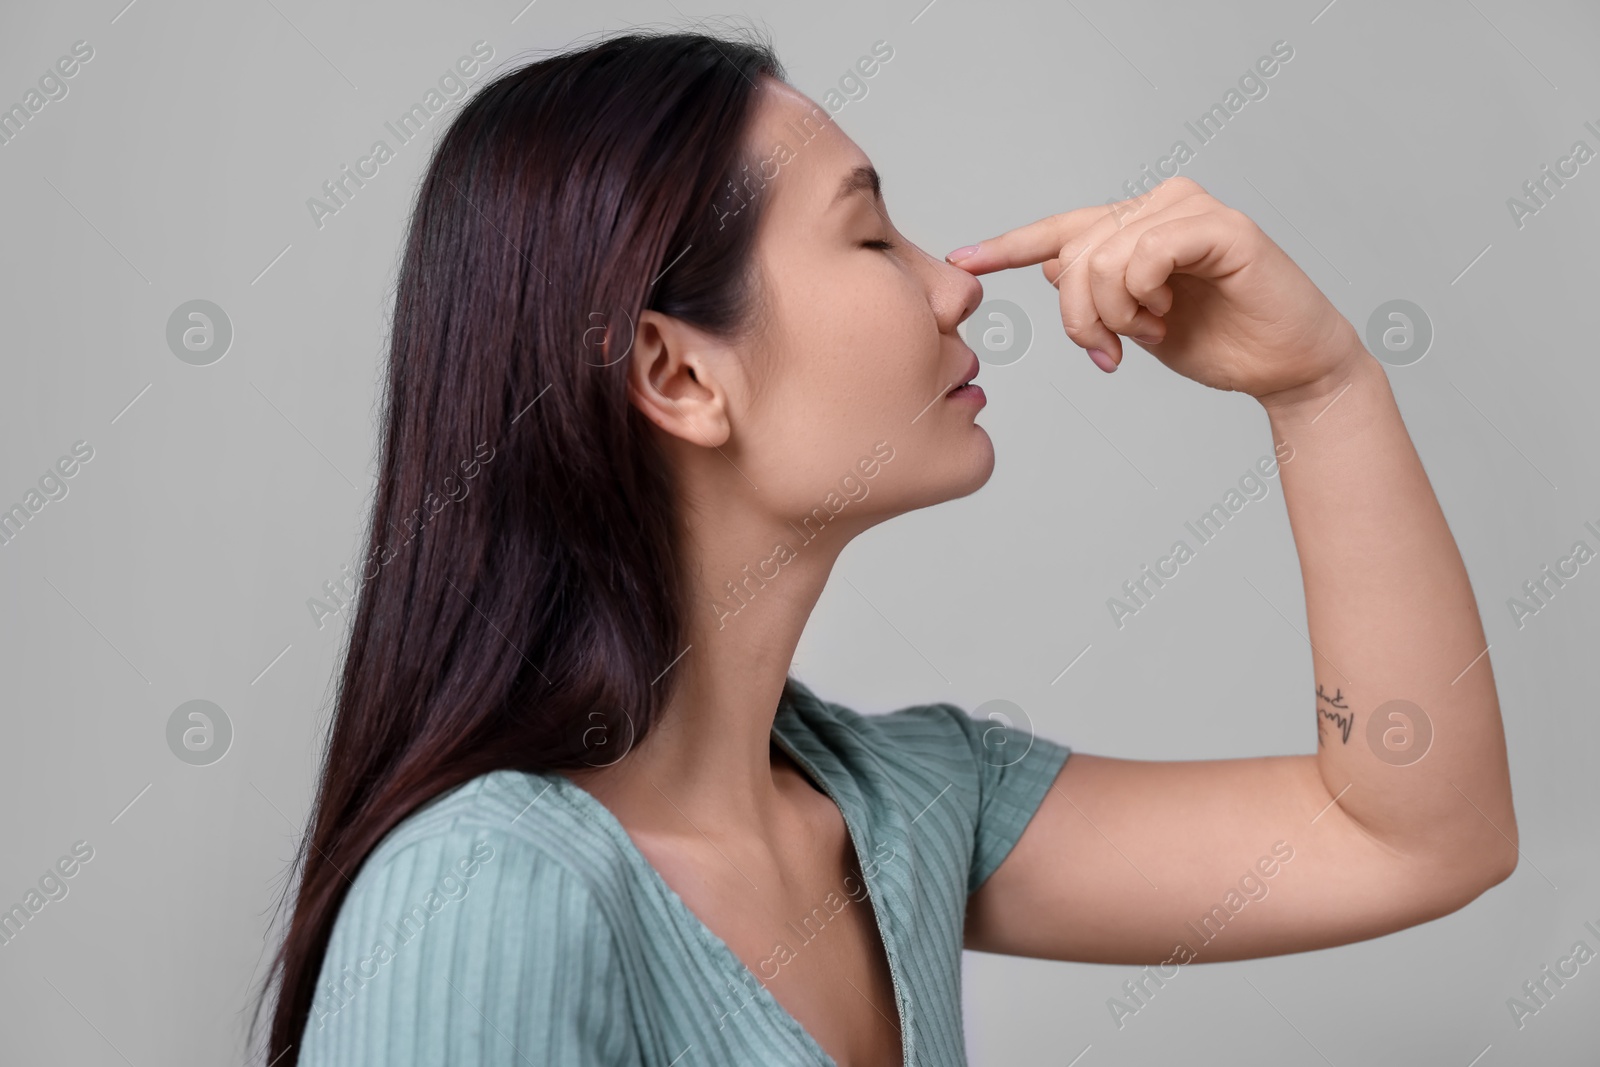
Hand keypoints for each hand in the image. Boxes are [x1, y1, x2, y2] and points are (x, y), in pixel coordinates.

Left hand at [946, 176, 1367, 402]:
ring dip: (1115, 313)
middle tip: (1112, 349)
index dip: (1008, 247)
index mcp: (1134, 227)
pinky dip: (1144, 295)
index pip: (1059, 231)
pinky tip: (1168, 312)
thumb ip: (1095, 293)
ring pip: (1103, 257)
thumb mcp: (1135, 324)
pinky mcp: (1221, 227)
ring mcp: (1190, 210)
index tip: (961, 262)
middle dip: (1079, 316)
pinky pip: (1146, 255)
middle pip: (1072, 255)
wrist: (1285, 367)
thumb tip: (1056, 266)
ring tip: (1150, 330)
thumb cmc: (1217, 342)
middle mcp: (1160, 206)